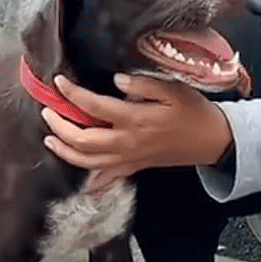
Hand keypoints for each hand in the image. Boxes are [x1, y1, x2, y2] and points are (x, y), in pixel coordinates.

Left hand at [41, 73, 233, 191]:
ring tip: (50, 139)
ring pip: (88, 162)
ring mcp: (130, 159)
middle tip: (48, 111)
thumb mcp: (174, 90)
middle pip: (82, 140)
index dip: (72, 94)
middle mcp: (127, 143)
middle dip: (60, 126)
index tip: (59, 82)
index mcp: (135, 120)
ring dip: (65, 152)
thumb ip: (144, 84)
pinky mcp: (135, 168)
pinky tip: (77, 178)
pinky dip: (90, 181)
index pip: (94, 107)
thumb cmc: (194, 112)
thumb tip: (117, 80)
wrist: (212, 141)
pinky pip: (107, 178)